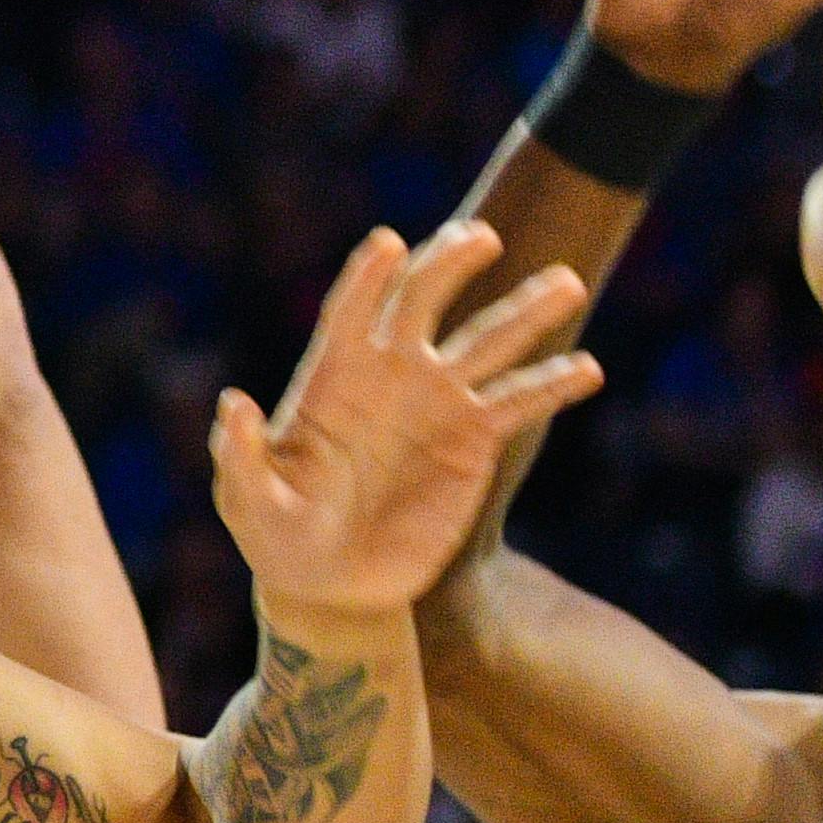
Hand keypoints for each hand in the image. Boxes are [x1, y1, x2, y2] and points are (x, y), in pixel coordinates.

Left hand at [209, 220, 605, 633]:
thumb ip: (241, 456)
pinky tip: (587, 370)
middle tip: (480, 237)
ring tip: (567, 281)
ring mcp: (436, 401)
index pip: (350, 313)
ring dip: (527, 311)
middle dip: (450, 265)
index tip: (389, 244)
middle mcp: (389, 375)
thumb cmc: (277, 536)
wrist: (331, 586)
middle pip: (423, 301)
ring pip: (486, 340)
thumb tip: (234, 404)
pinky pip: (518, 402)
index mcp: (331, 378)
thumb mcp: (247, 502)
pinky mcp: (473, 440)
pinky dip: (553, 386)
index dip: (366, 277)